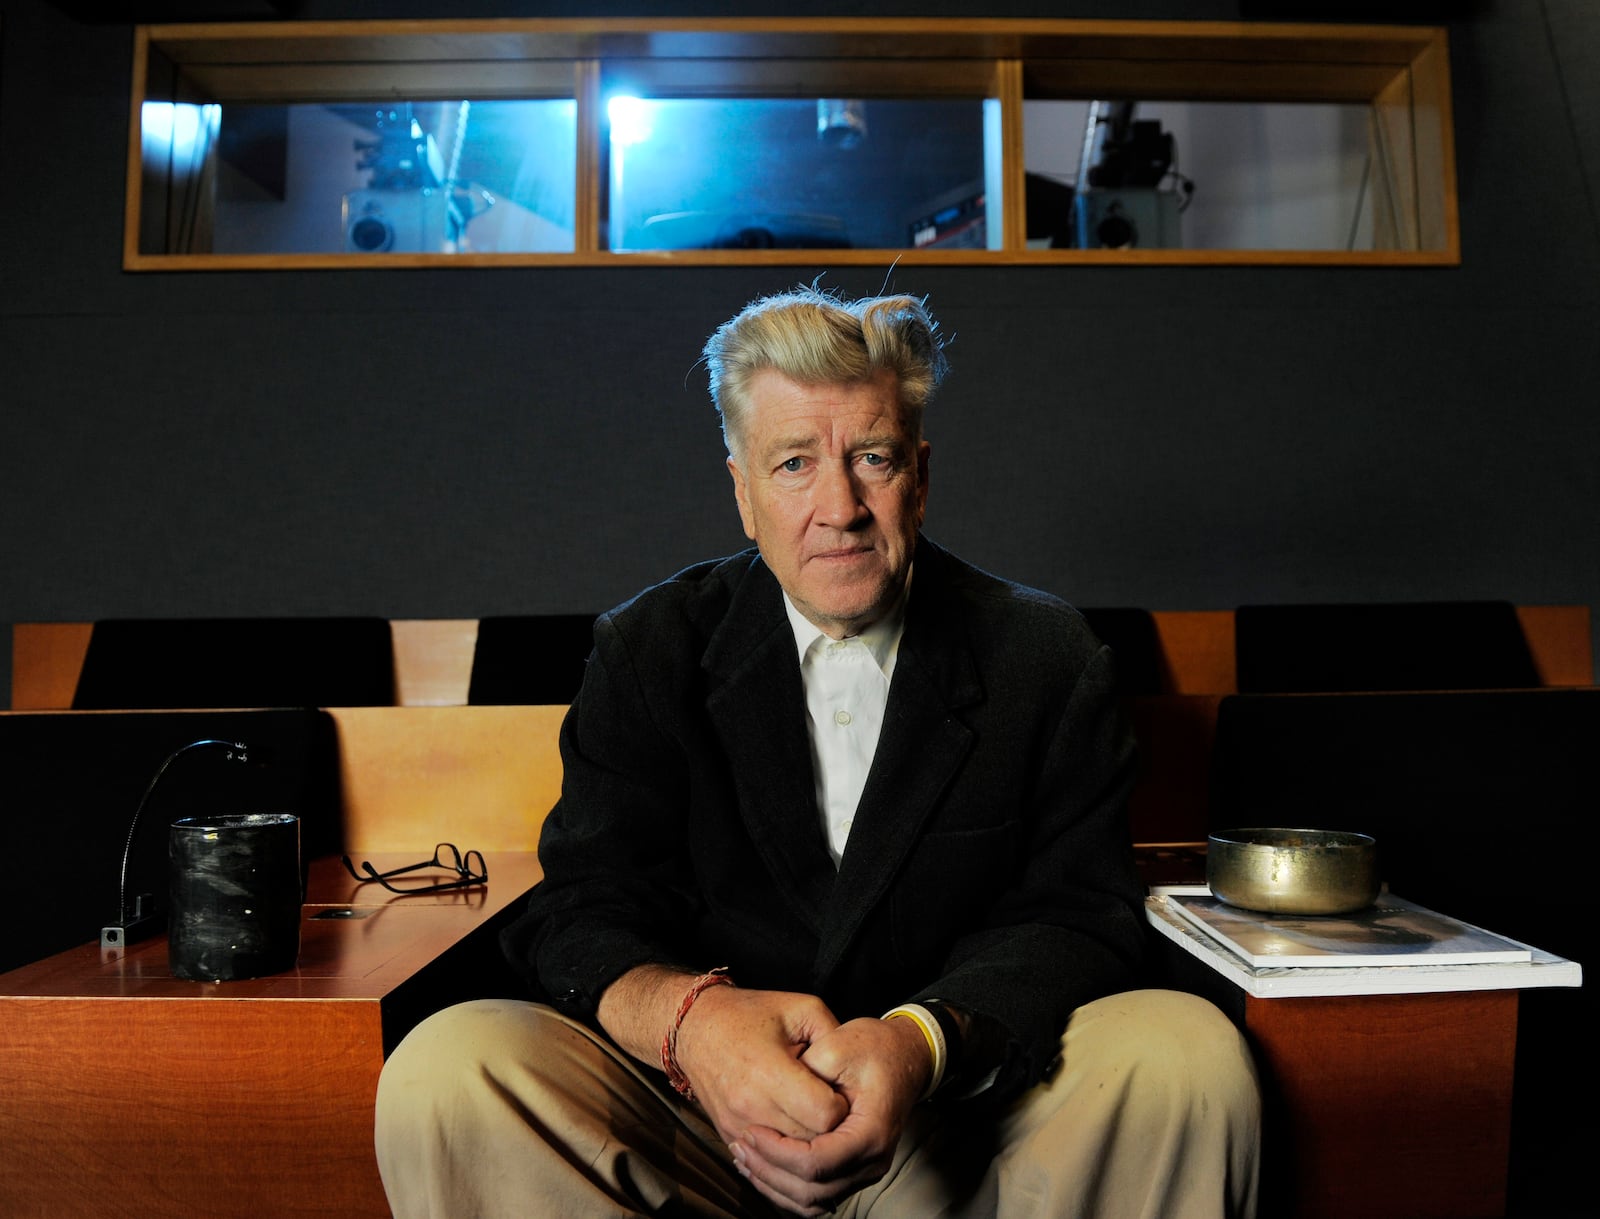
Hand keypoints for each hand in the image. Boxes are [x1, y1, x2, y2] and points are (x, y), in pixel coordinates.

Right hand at [673, 984, 851, 1146]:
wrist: (694, 1028)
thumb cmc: (749, 1015)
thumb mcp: (800, 1009)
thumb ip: (834, 1036)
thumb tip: (854, 1071)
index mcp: (770, 1071)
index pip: (825, 1115)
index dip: (843, 1107)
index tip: (841, 1092)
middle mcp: (752, 1106)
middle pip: (811, 1143)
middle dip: (830, 1131)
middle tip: (836, 1110)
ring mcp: (738, 1126)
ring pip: (790, 1160)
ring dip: (809, 1146)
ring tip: (816, 1122)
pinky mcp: (729, 1137)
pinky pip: (767, 1164)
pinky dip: (786, 1155)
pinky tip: (796, 1135)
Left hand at [730, 1014, 929, 1214]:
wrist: (905, 1056)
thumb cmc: (875, 1047)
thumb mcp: (838, 1044)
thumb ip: (807, 1072)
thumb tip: (773, 1099)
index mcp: (871, 1132)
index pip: (816, 1162)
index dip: (777, 1152)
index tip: (751, 1131)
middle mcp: (873, 1160)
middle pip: (813, 1190)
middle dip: (769, 1171)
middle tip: (740, 1145)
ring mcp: (865, 1171)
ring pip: (813, 1201)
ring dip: (774, 1184)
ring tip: (745, 1157)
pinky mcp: (854, 1171)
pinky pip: (818, 1196)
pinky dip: (787, 1187)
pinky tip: (763, 1166)